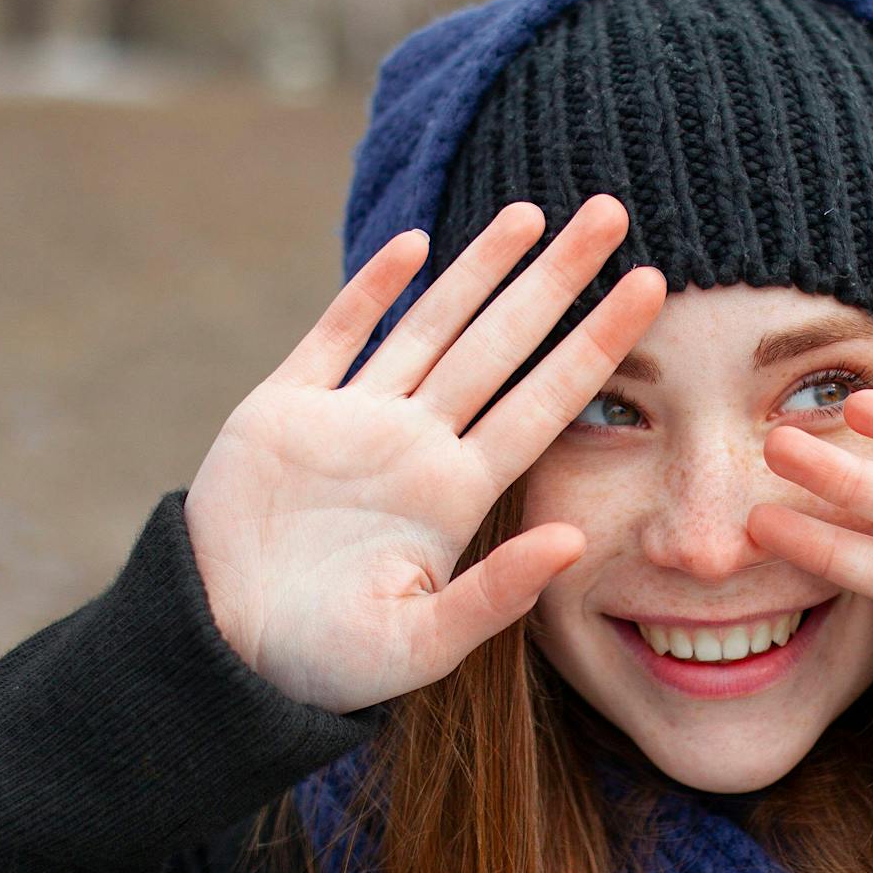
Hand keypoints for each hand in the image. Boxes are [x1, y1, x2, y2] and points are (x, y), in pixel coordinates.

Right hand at [184, 195, 665, 715]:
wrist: (222, 650)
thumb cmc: (325, 662)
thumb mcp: (419, 645)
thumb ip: (495, 595)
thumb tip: (575, 540)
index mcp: (455, 494)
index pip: (546, 401)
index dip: (597, 344)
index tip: (650, 290)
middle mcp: (417, 444)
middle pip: (502, 343)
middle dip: (556, 277)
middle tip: (612, 211)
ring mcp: (353, 420)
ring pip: (431, 325)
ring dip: (478, 268)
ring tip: (532, 211)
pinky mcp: (284, 409)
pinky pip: (335, 334)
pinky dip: (371, 290)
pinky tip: (414, 245)